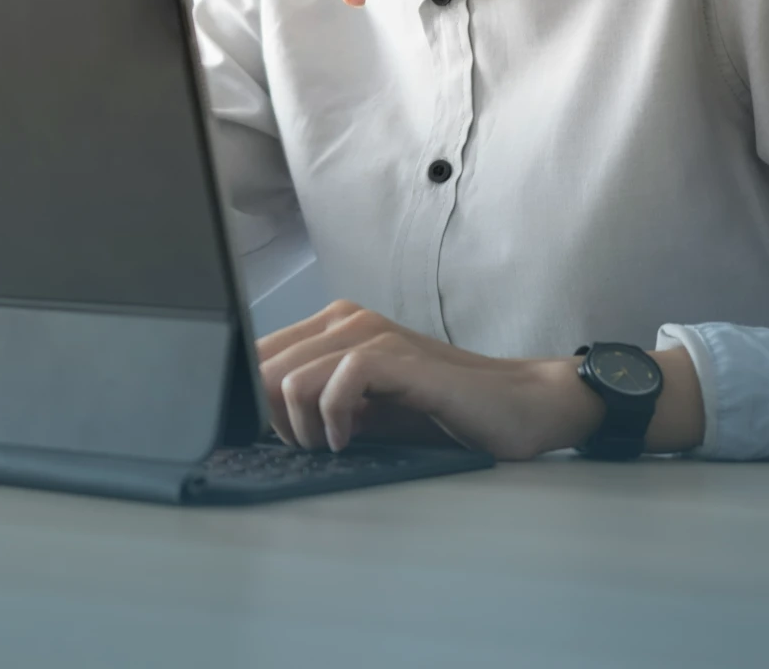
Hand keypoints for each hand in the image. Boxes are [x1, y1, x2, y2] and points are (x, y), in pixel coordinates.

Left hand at [257, 301, 704, 457]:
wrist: (515, 406)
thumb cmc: (439, 413)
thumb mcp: (365, 411)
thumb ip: (315, 405)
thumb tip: (257, 421)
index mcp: (334, 327)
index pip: (257, 355)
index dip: (253, 402)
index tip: (276, 439)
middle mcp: (347, 320)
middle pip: (263, 364)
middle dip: (271, 418)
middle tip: (308, 448)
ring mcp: (373, 334)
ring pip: (291, 373)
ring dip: (300, 424)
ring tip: (332, 447)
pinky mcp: (399, 357)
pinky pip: (340, 380)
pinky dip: (333, 418)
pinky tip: (351, 440)